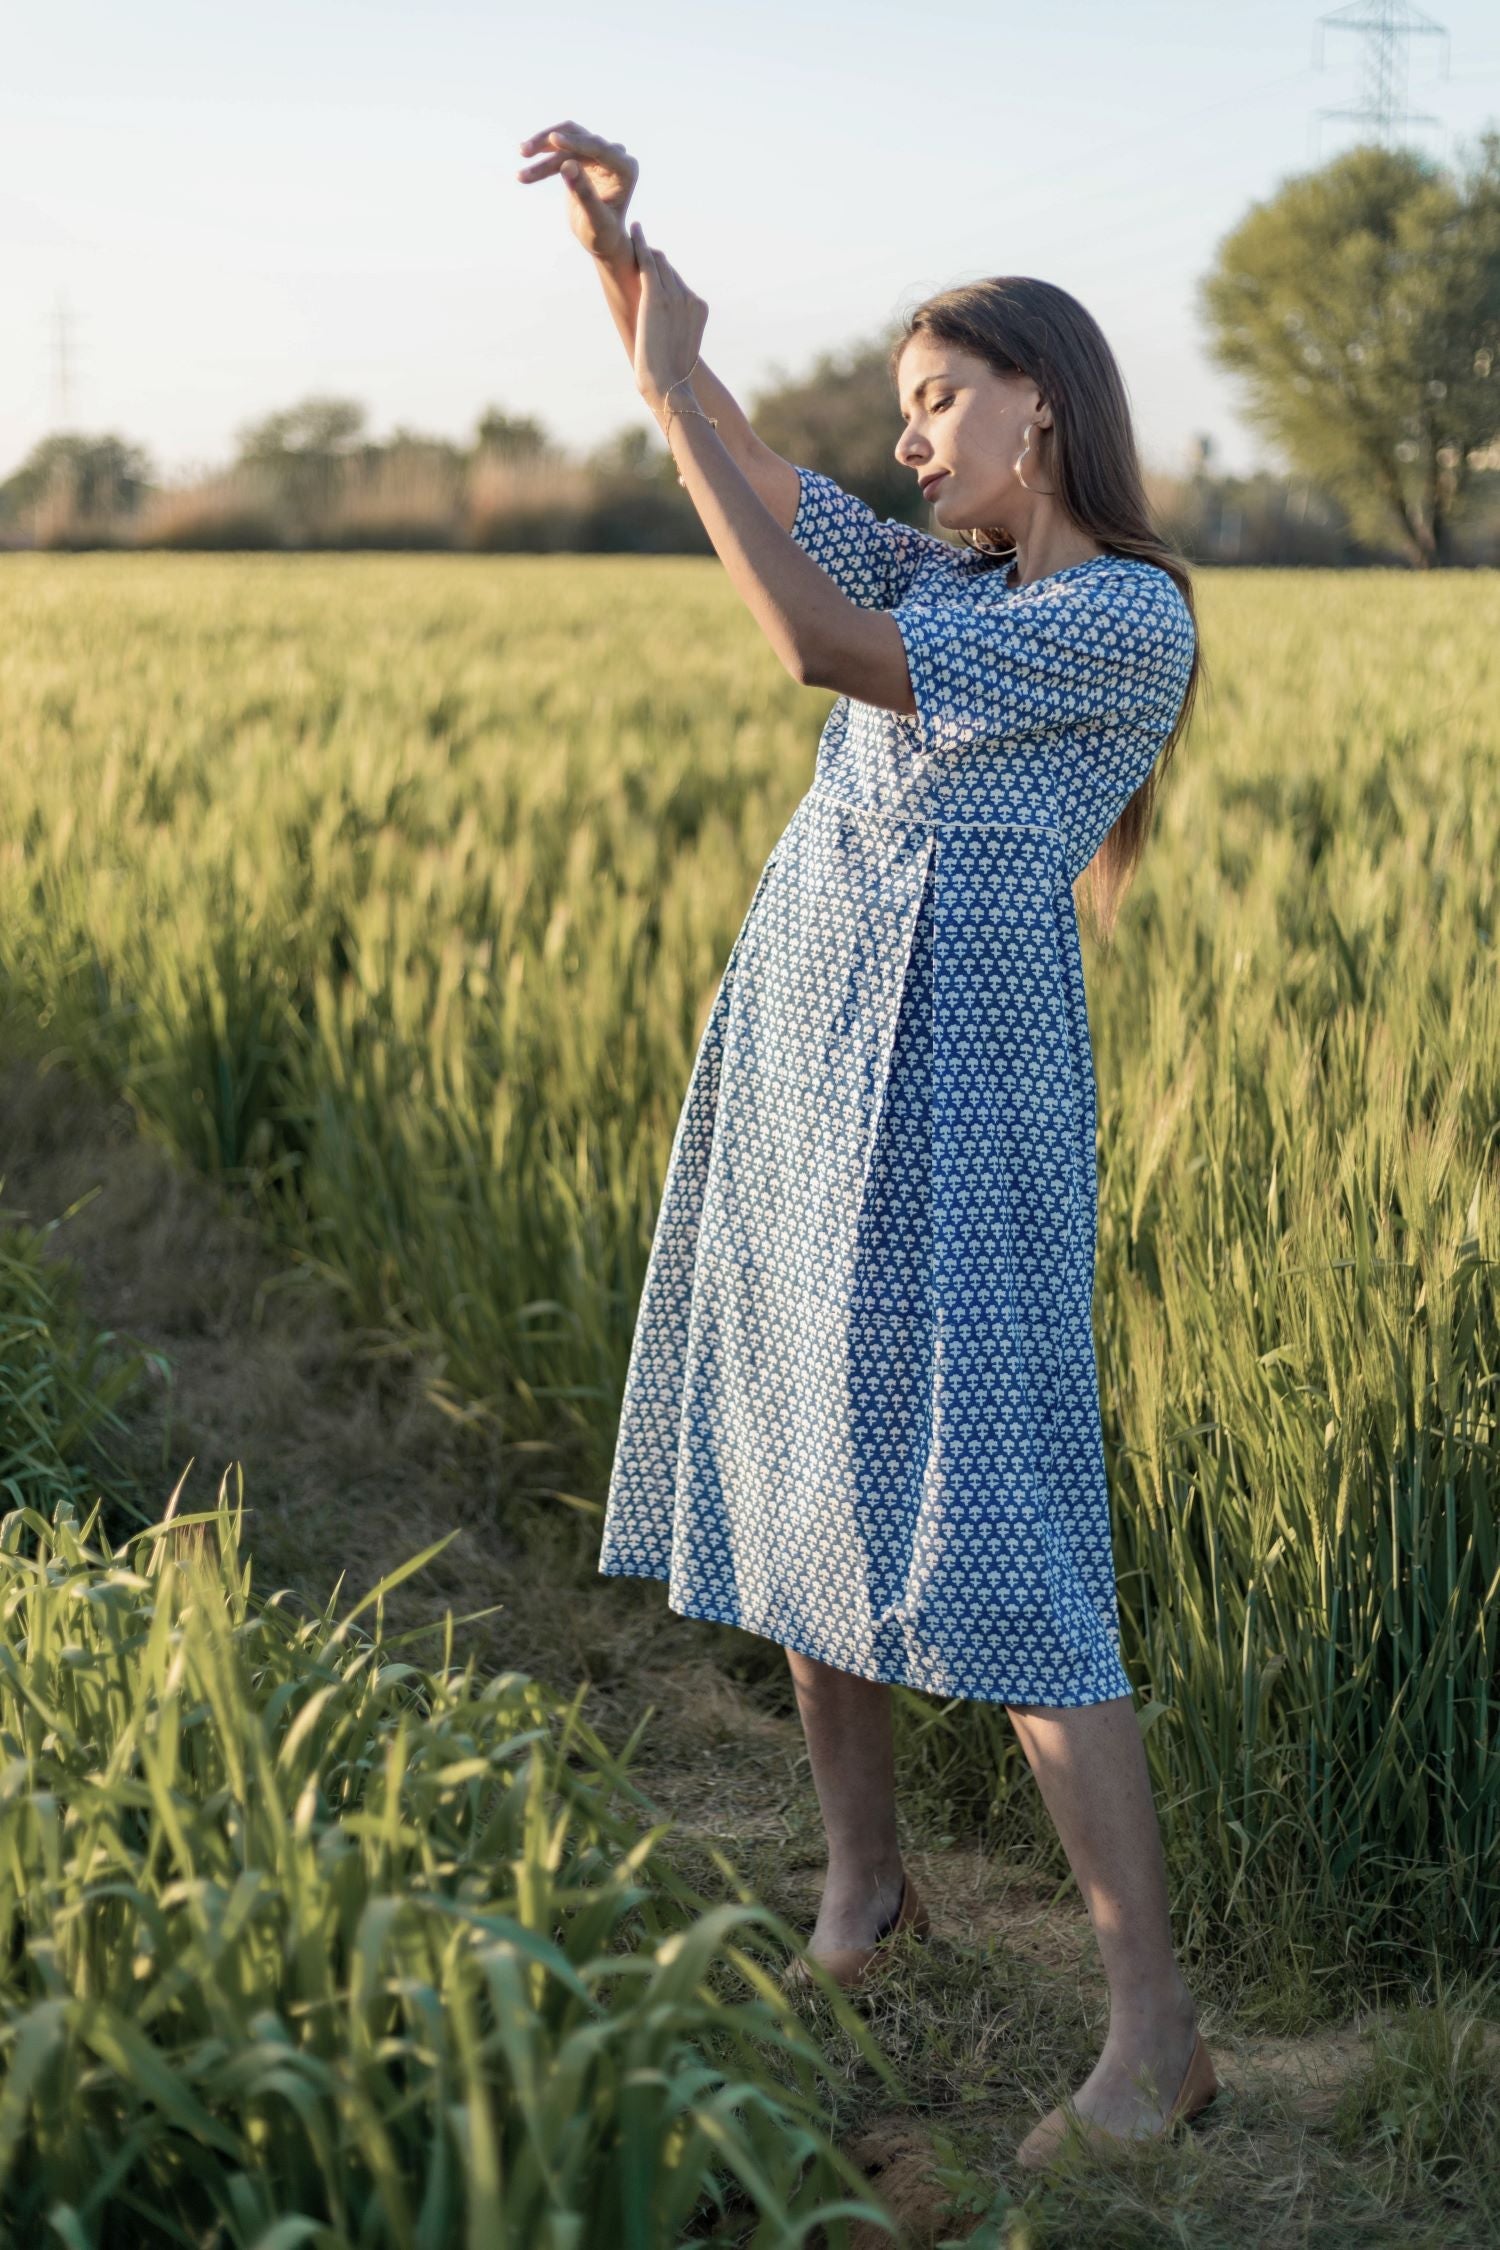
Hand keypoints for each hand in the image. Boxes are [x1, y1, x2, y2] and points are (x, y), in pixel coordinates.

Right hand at [516, 120, 637, 264]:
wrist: (601, 240)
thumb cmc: (602, 234)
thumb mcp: (594, 220)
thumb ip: (584, 193)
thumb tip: (567, 166)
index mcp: (626, 168)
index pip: (599, 148)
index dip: (575, 143)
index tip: (552, 139)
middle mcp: (615, 156)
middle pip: (579, 139)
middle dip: (550, 145)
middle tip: (524, 151)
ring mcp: (599, 154)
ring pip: (567, 139)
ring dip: (542, 146)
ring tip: (521, 153)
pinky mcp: (584, 155)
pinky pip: (560, 148)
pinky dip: (543, 152)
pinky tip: (525, 158)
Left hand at [630, 222, 709, 424]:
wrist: (668, 383)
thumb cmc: (671, 377)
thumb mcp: (680, 350)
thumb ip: (677, 333)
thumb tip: (669, 338)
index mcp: (700, 308)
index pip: (680, 282)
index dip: (665, 274)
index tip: (652, 264)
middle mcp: (690, 297)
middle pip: (669, 269)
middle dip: (655, 261)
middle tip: (638, 245)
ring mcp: (674, 295)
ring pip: (658, 262)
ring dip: (645, 248)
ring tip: (634, 235)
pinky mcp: (655, 294)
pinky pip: (646, 260)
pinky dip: (639, 243)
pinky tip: (633, 231)